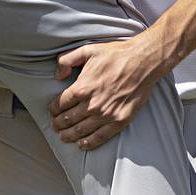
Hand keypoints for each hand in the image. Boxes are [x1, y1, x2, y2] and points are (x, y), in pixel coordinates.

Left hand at [49, 35, 169, 149]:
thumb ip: (67, 60)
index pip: (60, 105)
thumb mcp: (87, 50)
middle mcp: (91, 104)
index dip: (53, 109)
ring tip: (64, 136)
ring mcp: (106, 115)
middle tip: (55, 126)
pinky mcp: (119, 120)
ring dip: (69, 135)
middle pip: (68, 120)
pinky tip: (82, 144)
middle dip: (58, 124)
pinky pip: (100, 137)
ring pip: (80, 131)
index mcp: (81, 88)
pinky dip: (88, 143)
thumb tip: (58, 75)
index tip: (53, 111)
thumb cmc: (116, 55)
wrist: (143, 62)